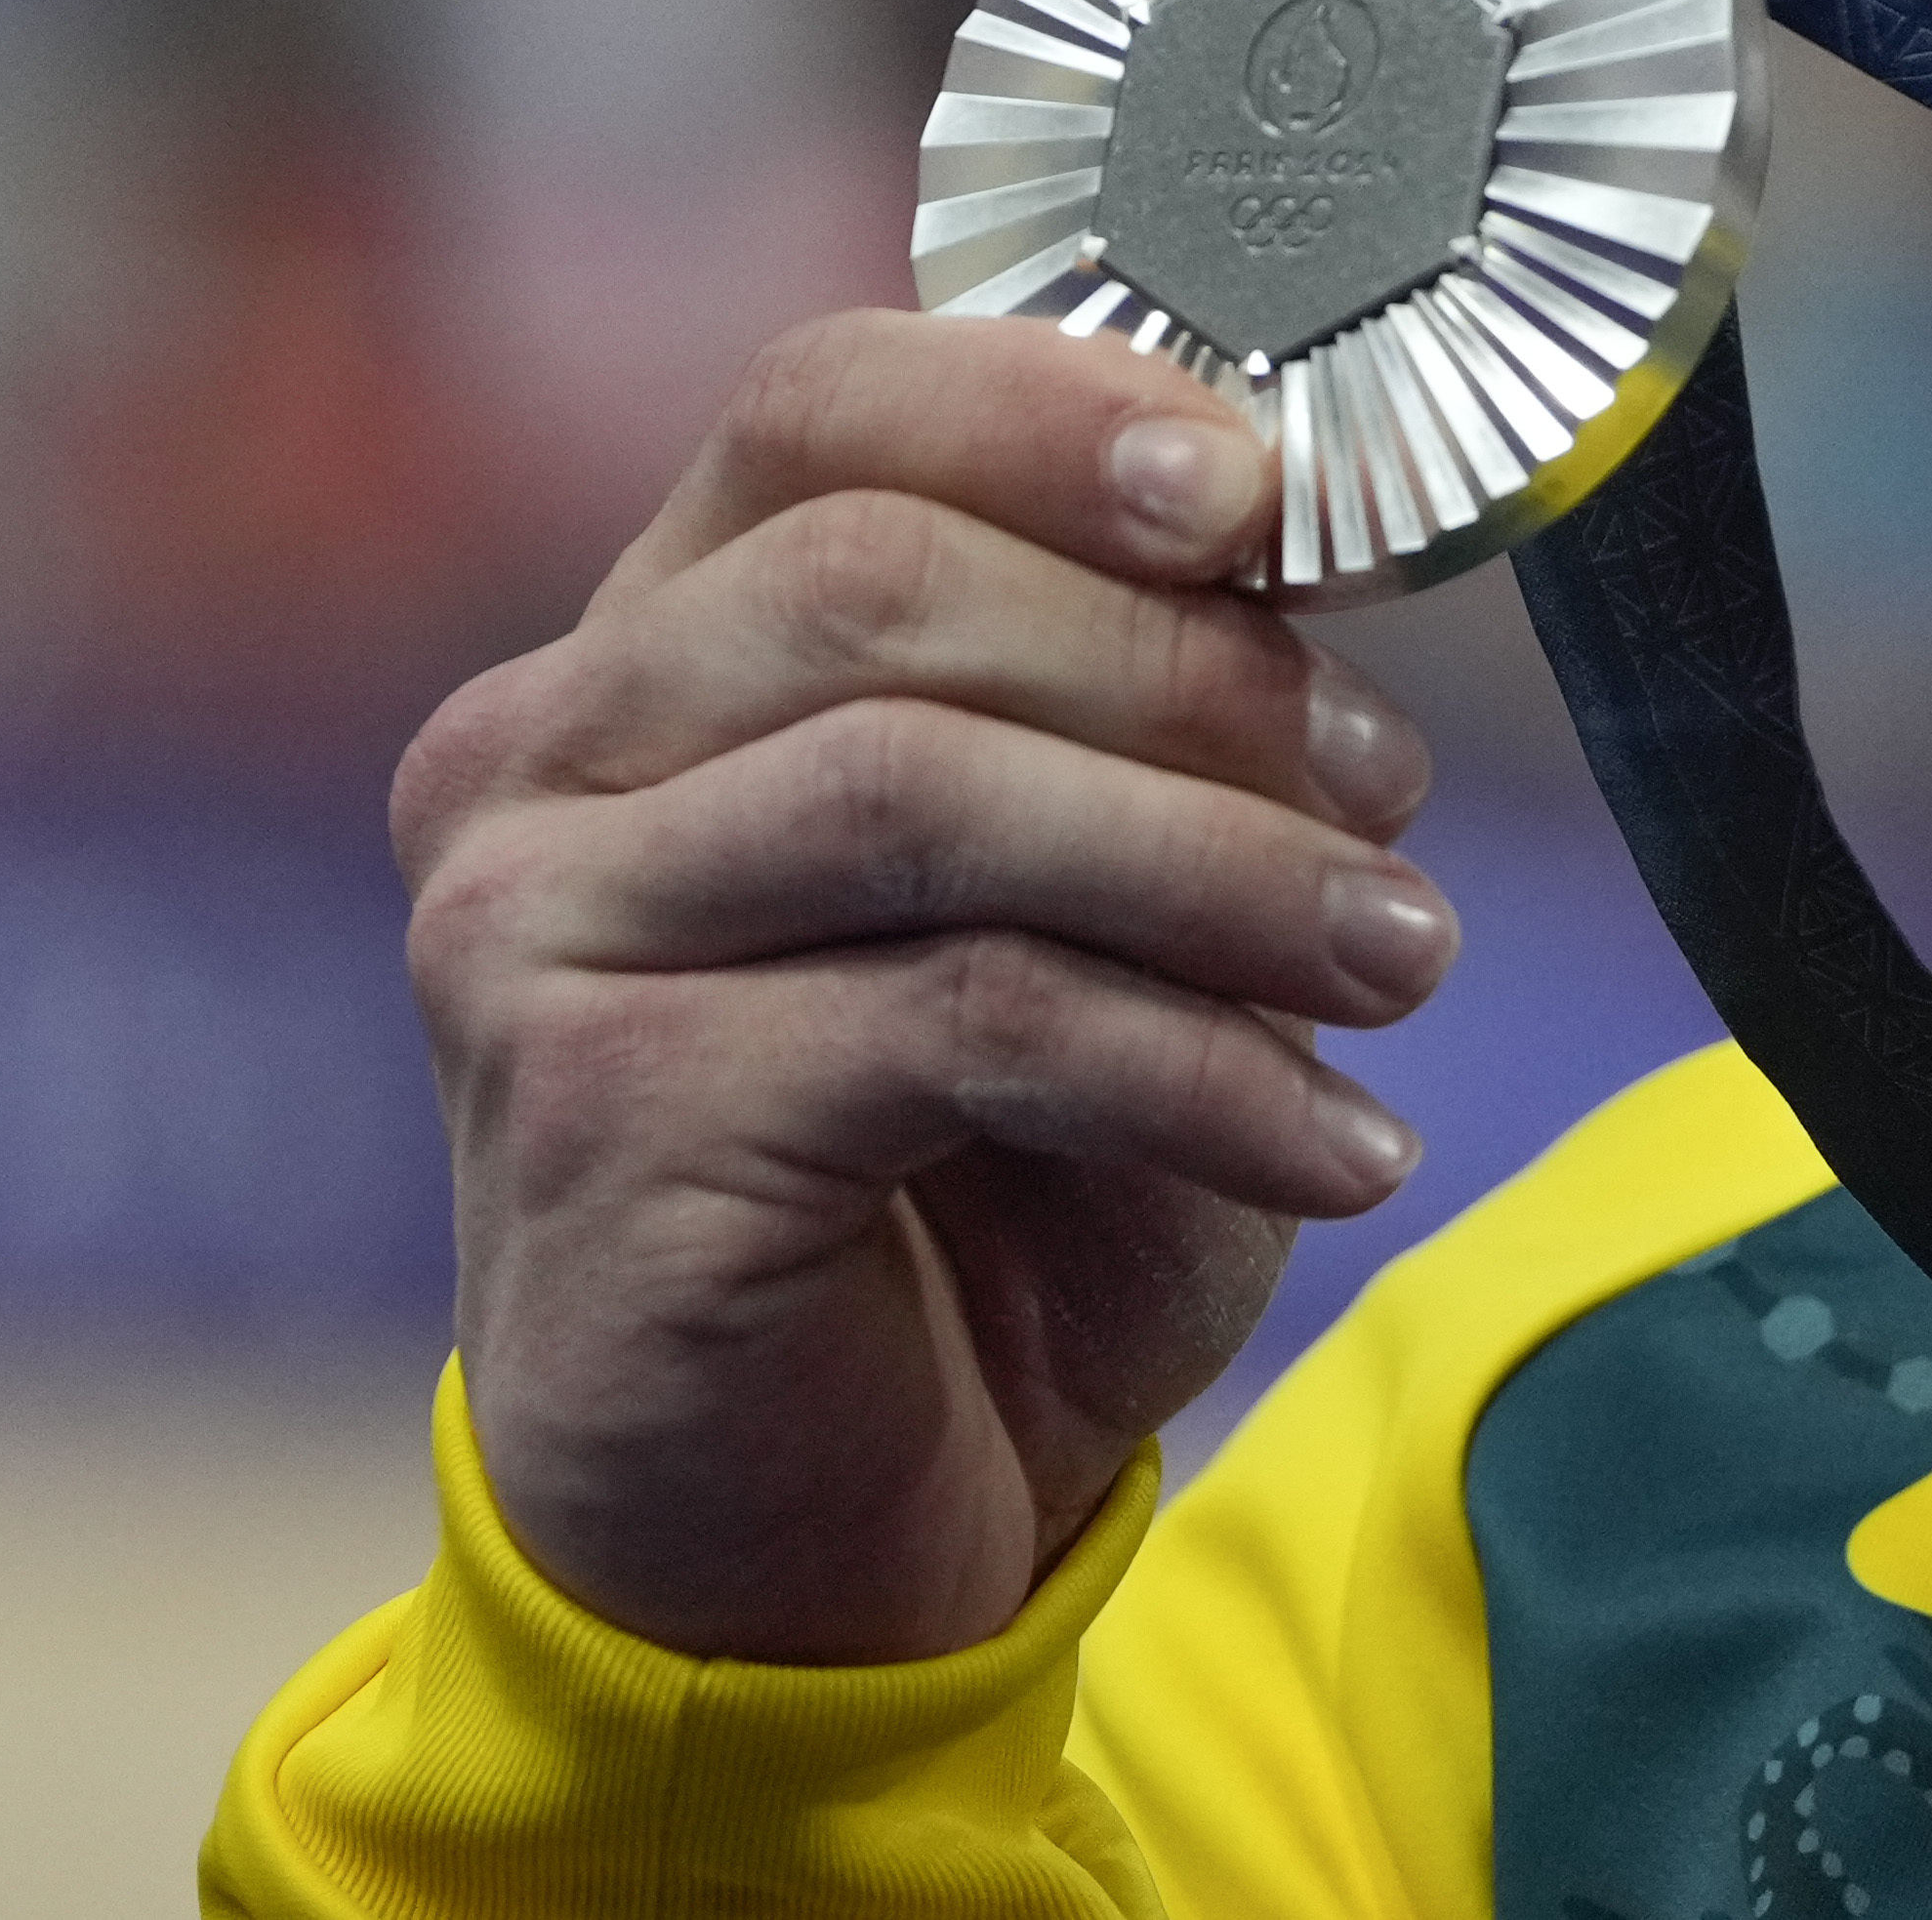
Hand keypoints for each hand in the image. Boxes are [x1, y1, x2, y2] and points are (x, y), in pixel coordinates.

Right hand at [397, 312, 1449, 1663]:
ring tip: (1403, 963)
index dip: (1052, 406)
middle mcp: (538, 758)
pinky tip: (1338, 1148)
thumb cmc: (969, 1180)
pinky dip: (1195, 1067)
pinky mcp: (596, 1113)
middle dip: (1187, 673)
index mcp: (649, 646)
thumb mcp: (1089, 896)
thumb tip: (1301, 540)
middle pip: (882, 583)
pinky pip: (957, 1017)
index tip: (1267, 492)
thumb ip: (1138, 707)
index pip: (820, 404)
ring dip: (1221, 869)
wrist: (818, 1527)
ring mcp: (528, 931)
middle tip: (1390, 801)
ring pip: (920, 786)